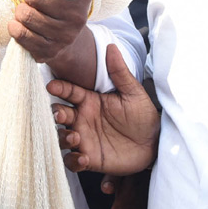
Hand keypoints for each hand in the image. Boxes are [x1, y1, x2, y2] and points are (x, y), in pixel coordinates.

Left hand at [8, 0, 90, 63]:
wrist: (66, 43)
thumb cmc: (57, 7)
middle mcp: (77, 17)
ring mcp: (64, 36)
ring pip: (27, 15)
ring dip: (19, 11)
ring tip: (25, 11)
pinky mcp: (49, 52)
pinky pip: (21, 34)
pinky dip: (14, 26)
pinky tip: (17, 24)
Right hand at [49, 43, 159, 174]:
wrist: (155, 144)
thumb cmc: (144, 116)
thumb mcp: (134, 93)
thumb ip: (120, 72)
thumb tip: (111, 47)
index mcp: (90, 101)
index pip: (68, 91)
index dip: (59, 88)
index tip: (52, 86)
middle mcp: (83, 119)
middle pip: (58, 114)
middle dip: (55, 115)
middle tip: (61, 116)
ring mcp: (84, 139)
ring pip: (61, 137)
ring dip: (62, 138)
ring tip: (75, 138)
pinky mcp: (89, 159)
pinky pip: (73, 161)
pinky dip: (73, 161)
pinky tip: (84, 159)